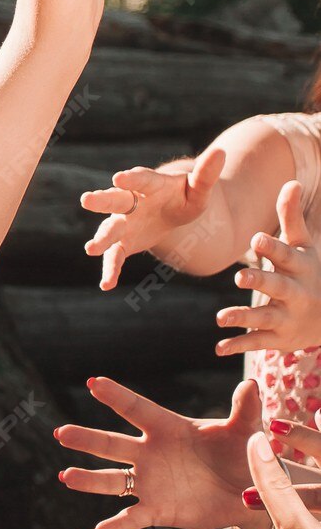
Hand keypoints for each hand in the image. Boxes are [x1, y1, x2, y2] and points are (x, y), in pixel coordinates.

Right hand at [55, 375, 264, 528]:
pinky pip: (132, 518)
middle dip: (86, 439)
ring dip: (89, 479)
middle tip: (62, 433)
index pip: (137, 408)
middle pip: (112, 443)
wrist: (249, 493)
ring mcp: (151, 482)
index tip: (93, 382)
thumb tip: (251, 385)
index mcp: (168, 428)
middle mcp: (151, 453)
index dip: (117, 396)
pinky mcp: (158, 509)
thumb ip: (244, 410)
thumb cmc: (244, 454)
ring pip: (113, 479)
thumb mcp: (245, 431)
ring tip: (66, 477)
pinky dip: (115, 527)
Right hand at [80, 146, 225, 288]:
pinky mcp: (125, 242)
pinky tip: (107, 285)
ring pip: (110, 228)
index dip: (131, 179)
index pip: (141, 180)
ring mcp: (125, 222)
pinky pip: (116, 256)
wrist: (169, 210)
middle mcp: (131, 202)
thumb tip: (221, 151)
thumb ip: (207, 173)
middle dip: (101, 200)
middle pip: (115, 200)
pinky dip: (110, 269)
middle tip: (86, 200)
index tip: (119, 178)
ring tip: (90, 249)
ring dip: (101, 239)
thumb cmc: (184, 195)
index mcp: (150, 185)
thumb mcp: (199, 188)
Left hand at [213, 180, 320, 356]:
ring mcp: (287, 317)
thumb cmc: (309, 270)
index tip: (256, 238)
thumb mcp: (304, 246)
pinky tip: (218, 347)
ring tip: (220, 317)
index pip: (286, 255)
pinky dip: (239, 345)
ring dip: (243, 317)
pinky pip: (258, 342)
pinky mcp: (278, 338)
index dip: (273, 247)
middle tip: (240, 276)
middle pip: (278, 287)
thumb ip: (291, 217)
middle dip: (261, 282)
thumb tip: (290, 181)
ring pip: (265, 317)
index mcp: (299, 267)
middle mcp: (295, 293)